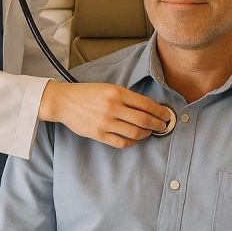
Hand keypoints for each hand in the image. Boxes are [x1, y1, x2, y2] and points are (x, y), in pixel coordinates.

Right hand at [39, 81, 172, 148]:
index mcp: (117, 92)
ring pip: (135, 133)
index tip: (166, 115)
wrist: (65, 101)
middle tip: (163, 126)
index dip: (159, 112)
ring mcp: (105, 122)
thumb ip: (127, 97)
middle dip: (157, 125)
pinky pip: (121, 142)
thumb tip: (148, 108)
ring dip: (146, 134)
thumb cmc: (88, 93)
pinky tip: (135, 139)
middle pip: (143, 120)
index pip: (146, 104)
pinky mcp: (98, 134)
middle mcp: (113, 107)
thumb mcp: (109, 88)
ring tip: (149, 133)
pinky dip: (132, 142)